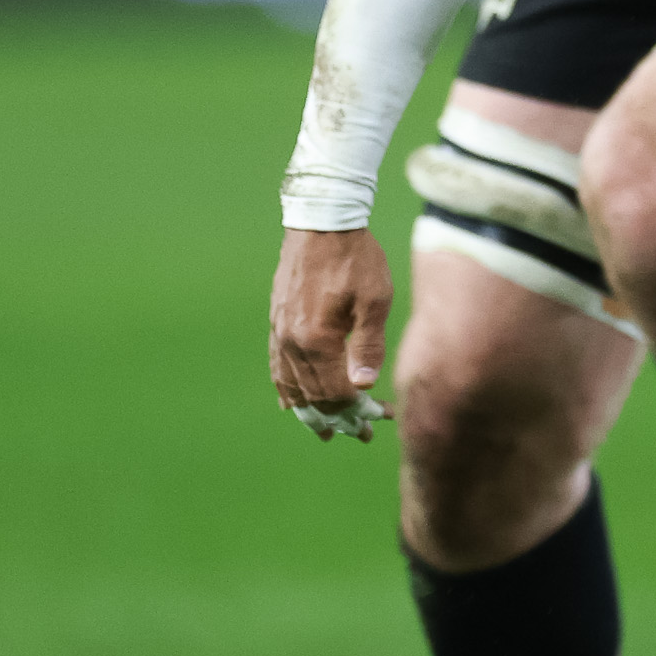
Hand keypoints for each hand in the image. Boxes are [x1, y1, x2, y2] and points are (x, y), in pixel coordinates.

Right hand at [269, 225, 394, 437]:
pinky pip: (278, 368)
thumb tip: (364, 387)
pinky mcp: (277, 323)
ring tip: (327, 431)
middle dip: (338, 419)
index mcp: (318, 340)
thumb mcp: (375, 299)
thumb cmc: (356, 258)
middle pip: (314, 396)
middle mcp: (293, 342)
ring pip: (293, 387)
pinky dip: (287, 391)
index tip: (379, 419)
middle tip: (360, 433)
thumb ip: (368, 345)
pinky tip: (292, 404)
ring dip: (311, 412)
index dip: (357, 411)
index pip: (336, 392)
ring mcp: (280, 333)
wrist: (322, 222)